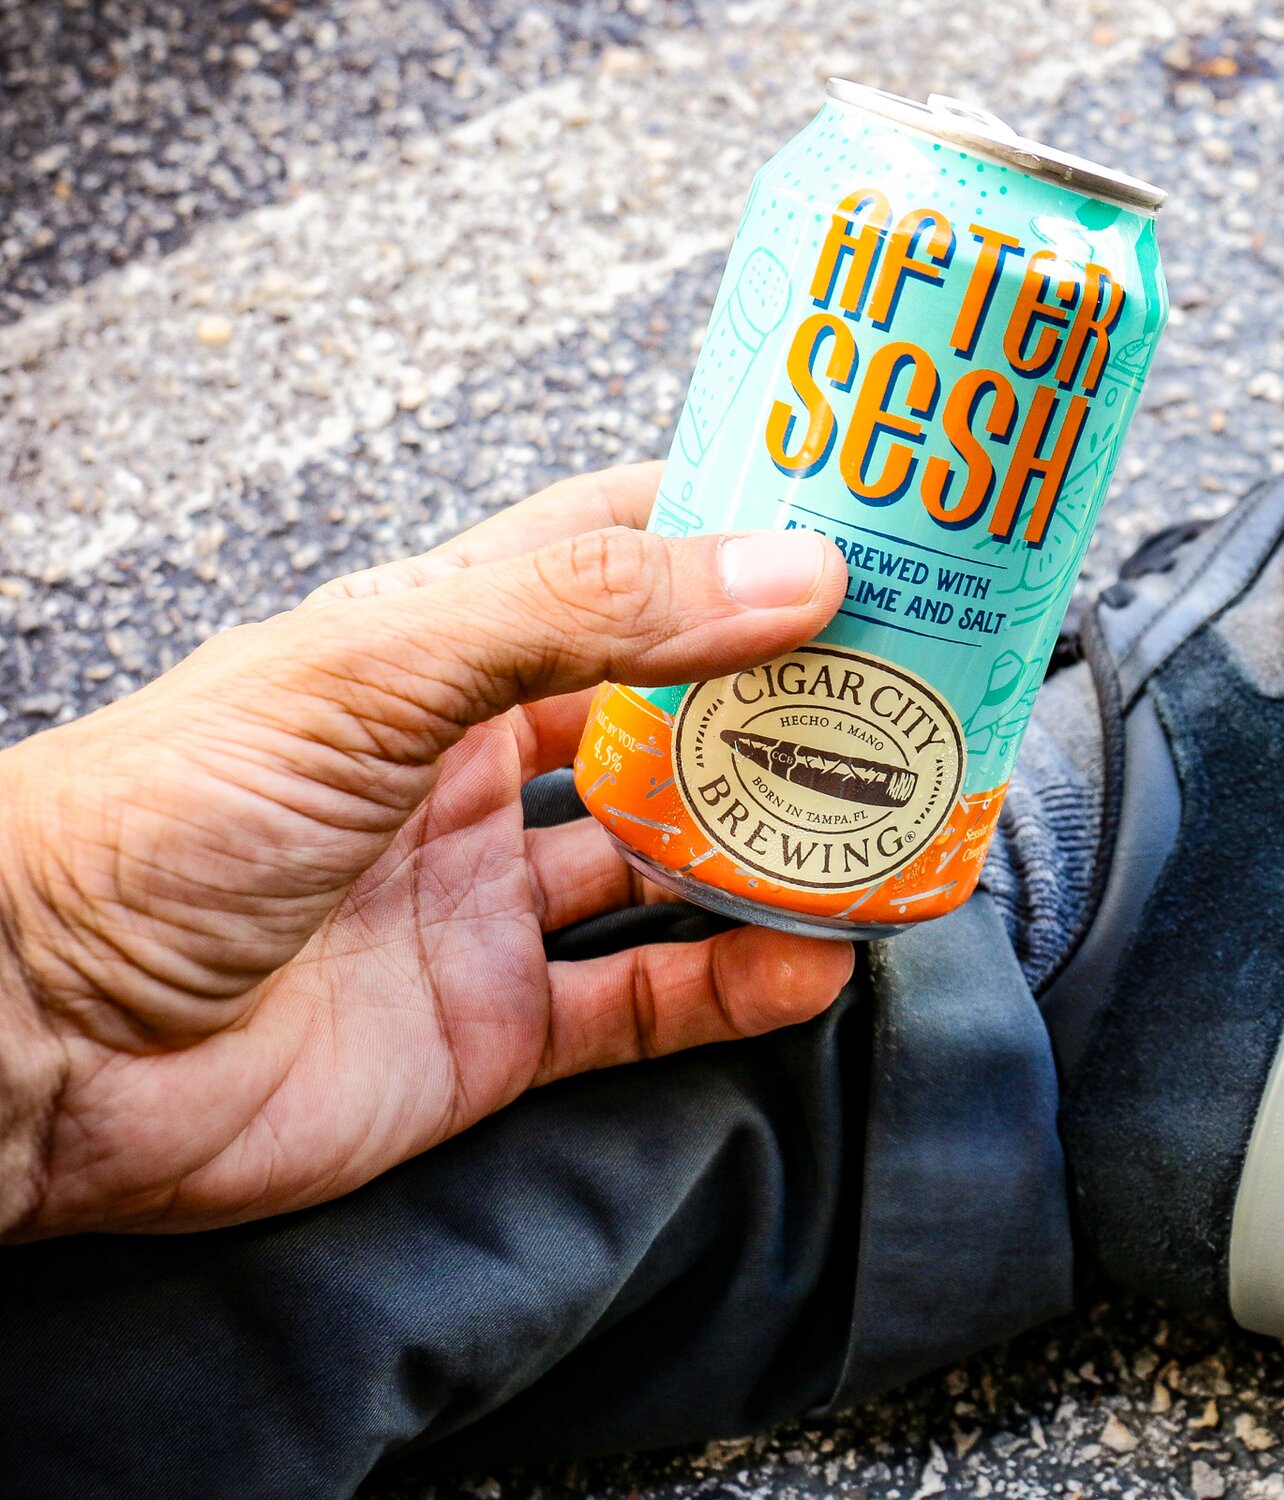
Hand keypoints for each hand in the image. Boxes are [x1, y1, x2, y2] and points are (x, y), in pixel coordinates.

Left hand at [0, 463, 853, 1238]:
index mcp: (440, 644)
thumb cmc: (169, 811)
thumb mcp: (382, 666)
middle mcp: (475, 762)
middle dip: (785, 702)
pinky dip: (738, 987)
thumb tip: (792, 573)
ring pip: (673, 861)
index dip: (727, 530)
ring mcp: (489, 897)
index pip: (611, 554)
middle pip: (669, 713)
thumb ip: (586, 612)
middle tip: (911, 685)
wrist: (38, 1038)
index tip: (854, 519)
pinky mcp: (496, 1024)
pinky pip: (647, 1000)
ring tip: (896, 827)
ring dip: (781, 850)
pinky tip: (815, 964)